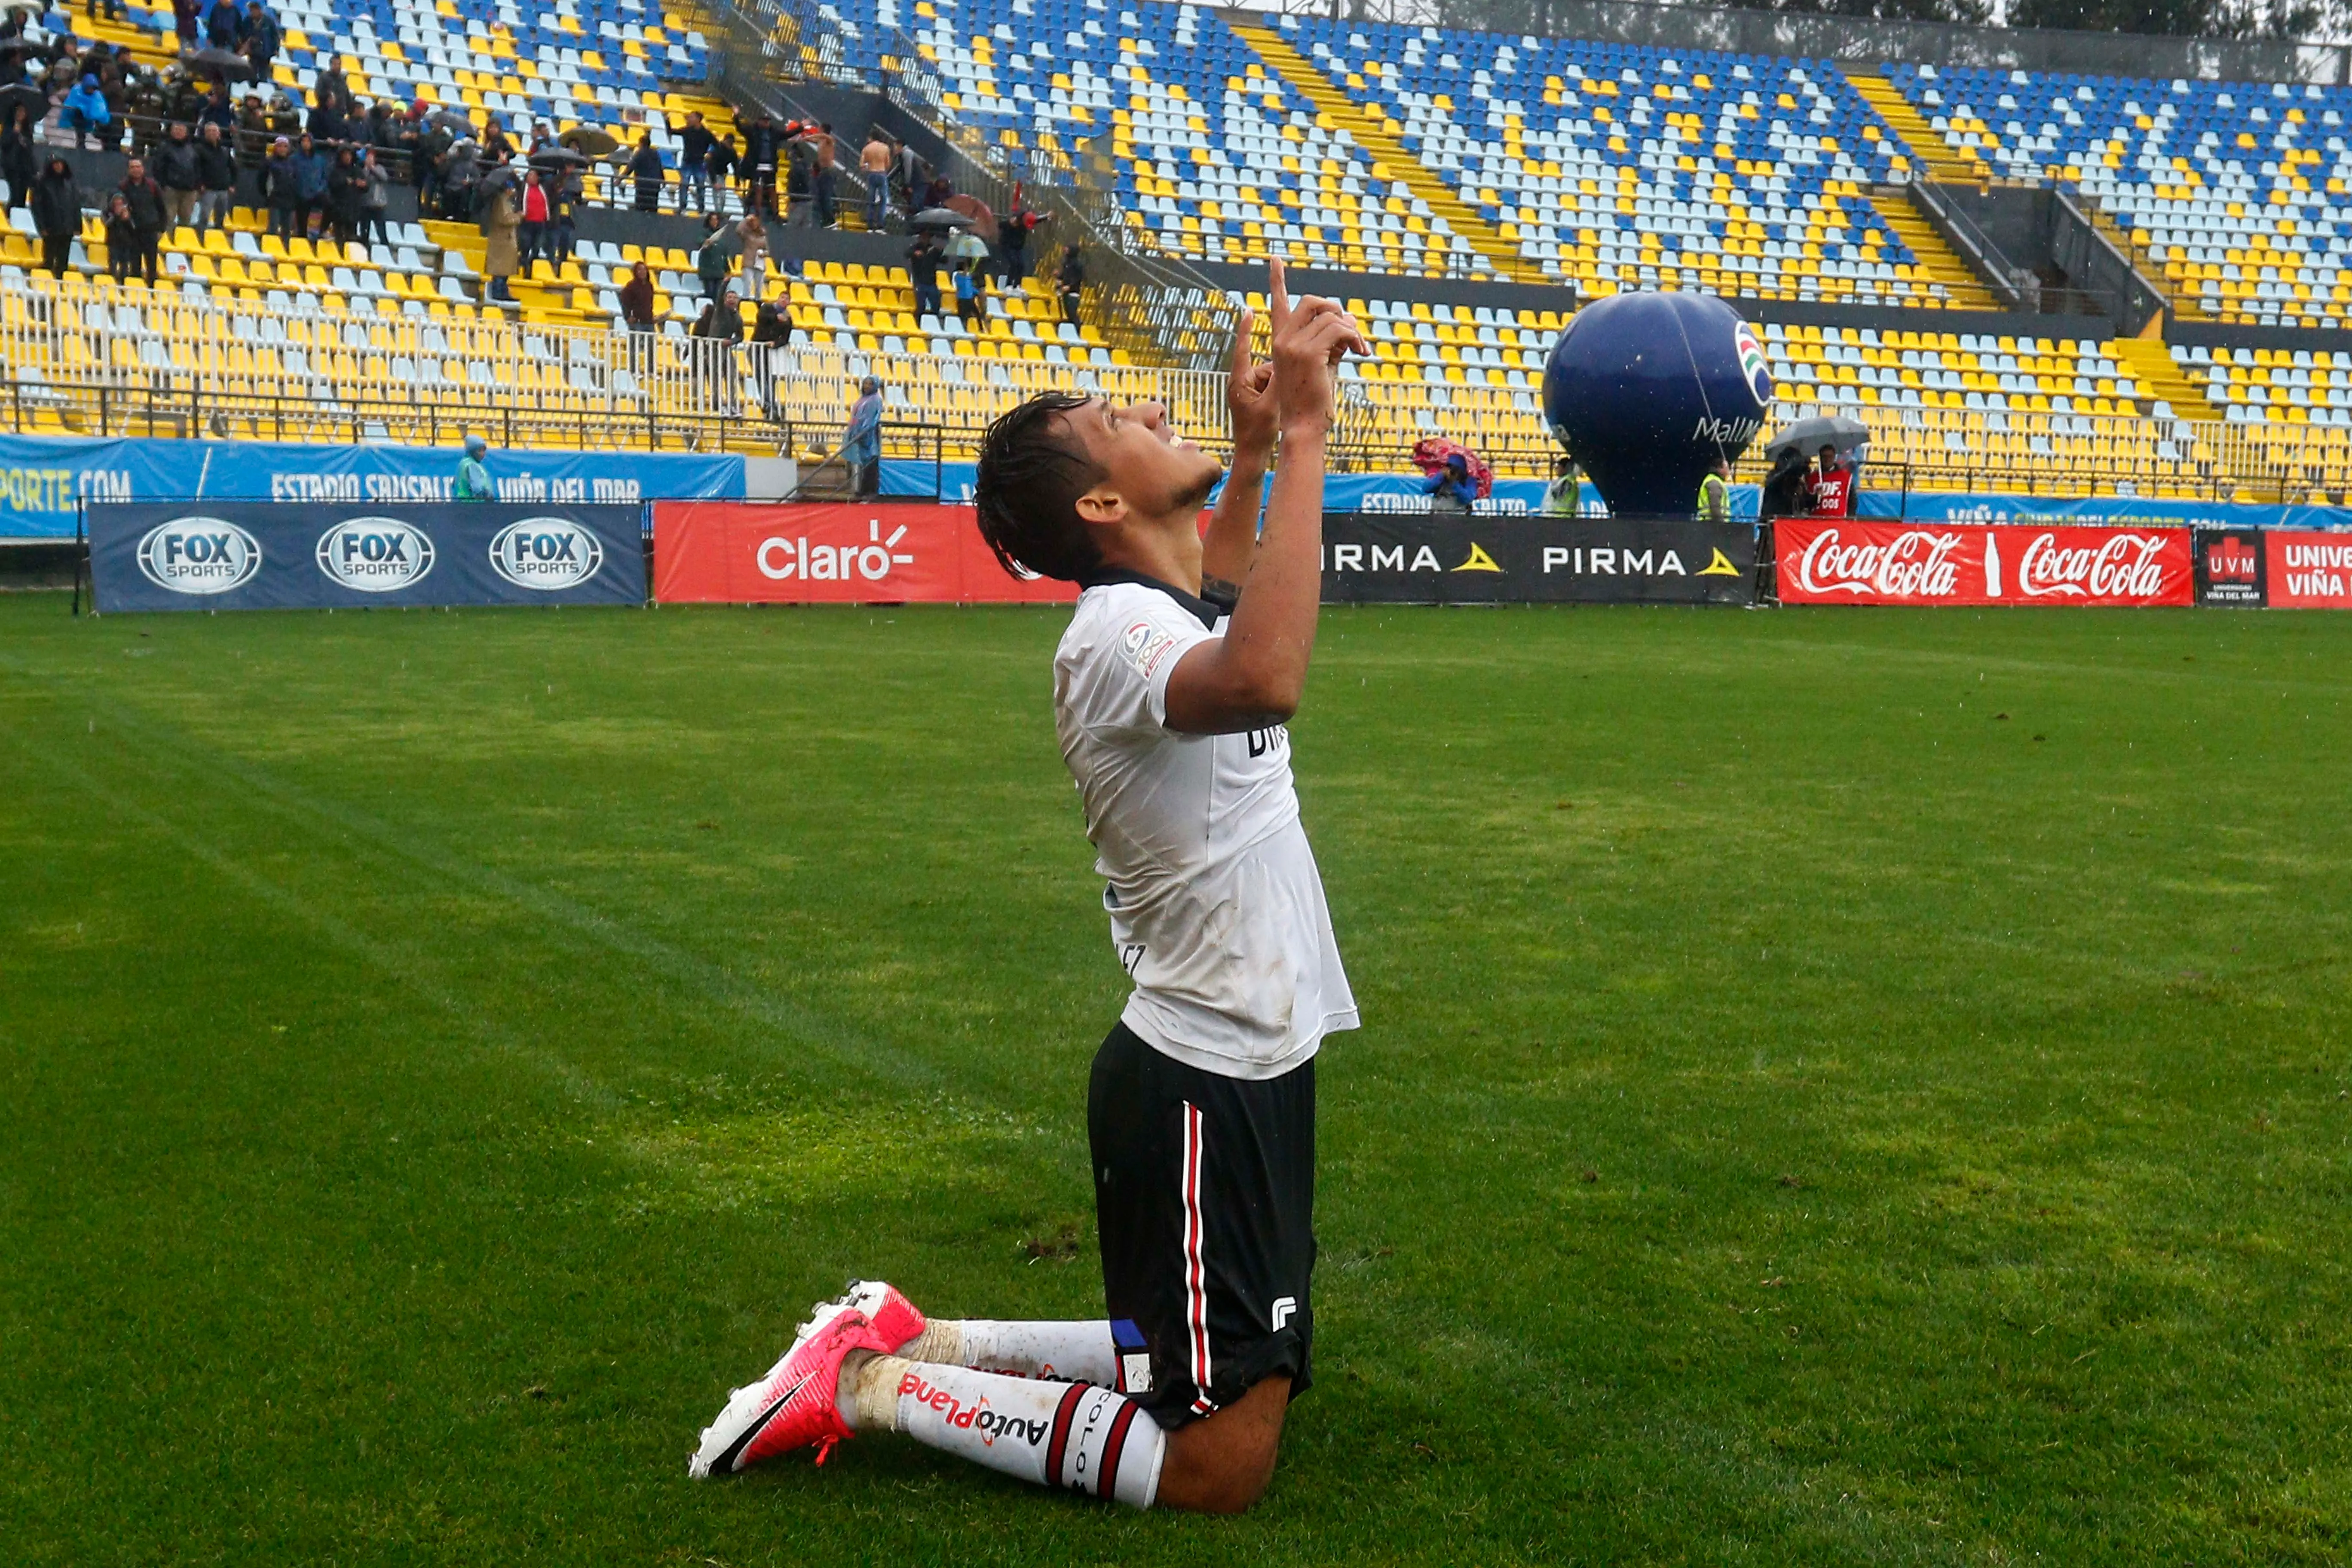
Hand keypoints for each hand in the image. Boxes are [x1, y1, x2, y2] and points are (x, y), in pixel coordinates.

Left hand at [1226, 304, 1275, 463]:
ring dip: (1282, 385)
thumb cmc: (1257, 434)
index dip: (1245, 329)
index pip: (1242, 349)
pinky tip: (1282, 406)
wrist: (1251, 456)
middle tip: (1280, 390)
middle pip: (1267, 365)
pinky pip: (1273, 386)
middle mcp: (1243, 382)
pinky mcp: (1257, 397)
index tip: (1248, 310)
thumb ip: (1279, 382)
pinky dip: (1280, 391)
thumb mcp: (1270, 406)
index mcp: (1240, 381)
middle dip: (1279, 374)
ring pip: (1274, 376)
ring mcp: (1250, 390)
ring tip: (1277, 407)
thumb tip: (1287, 358)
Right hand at [1265, 257, 1365, 436]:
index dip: (1277, 279)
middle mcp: (1282, 339)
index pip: (1277, 304)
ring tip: (1359, 350)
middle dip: (1336, 309)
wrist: (1304, 427)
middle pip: (1312, 301)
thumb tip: (1351, 319)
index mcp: (1281, 341)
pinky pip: (1339, 329)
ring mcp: (1293, 345)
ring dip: (1352, 331)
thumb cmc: (1313, 401)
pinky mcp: (1308, 353)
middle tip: (1349, 330)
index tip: (1274, 258)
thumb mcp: (1324, 364)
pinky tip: (1360, 353)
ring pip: (1331, 316)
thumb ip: (1332, 340)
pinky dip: (1355, 338)